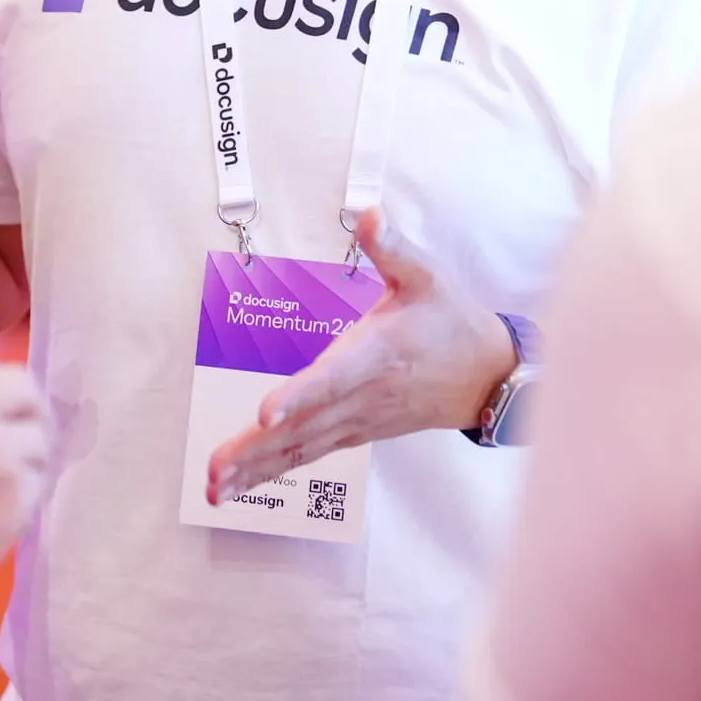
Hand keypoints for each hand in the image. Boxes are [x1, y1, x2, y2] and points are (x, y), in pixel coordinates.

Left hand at [205, 208, 512, 501]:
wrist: (486, 375)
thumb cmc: (450, 321)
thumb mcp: (427, 276)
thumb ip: (392, 248)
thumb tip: (369, 214)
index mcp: (379, 353)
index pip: (334, 377)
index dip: (299, 395)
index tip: (266, 412)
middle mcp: (364, 395)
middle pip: (304, 425)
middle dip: (256, 448)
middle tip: (214, 469)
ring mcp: (358, 420)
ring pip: (301, 448)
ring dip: (256, 469)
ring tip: (214, 486)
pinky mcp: (354, 433)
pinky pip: (309, 455)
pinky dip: (272, 473)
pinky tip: (239, 485)